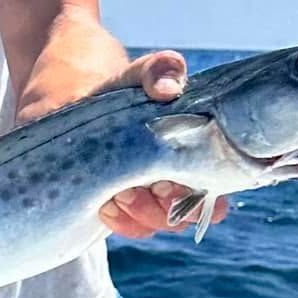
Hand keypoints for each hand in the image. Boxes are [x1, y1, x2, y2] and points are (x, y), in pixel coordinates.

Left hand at [94, 51, 229, 240]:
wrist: (77, 94)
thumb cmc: (123, 85)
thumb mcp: (142, 72)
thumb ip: (160, 70)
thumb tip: (167, 89)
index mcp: (196, 150)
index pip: (220, 182)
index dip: (207, 190)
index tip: (179, 175)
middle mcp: (177, 178)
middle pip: (189, 213)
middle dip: (168, 206)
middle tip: (144, 184)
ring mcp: (149, 196)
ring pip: (157, 223)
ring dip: (141, 214)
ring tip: (120, 192)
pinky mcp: (119, 206)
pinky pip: (128, 226)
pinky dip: (119, 219)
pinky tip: (105, 204)